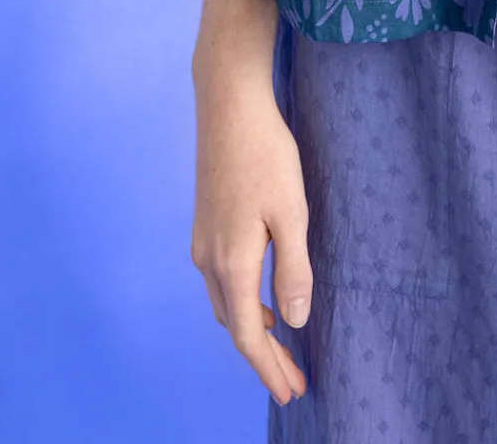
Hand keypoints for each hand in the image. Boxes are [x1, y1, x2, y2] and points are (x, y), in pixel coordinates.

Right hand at [191, 60, 312, 408]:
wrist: (229, 106)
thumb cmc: (266, 155)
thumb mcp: (291, 213)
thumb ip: (292, 270)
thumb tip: (293, 323)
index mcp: (232, 262)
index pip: (249, 334)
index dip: (269, 367)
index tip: (292, 391)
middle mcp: (209, 259)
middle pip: (235, 325)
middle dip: (263, 356)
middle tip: (293, 380)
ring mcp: (203, 241)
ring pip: (225, 304)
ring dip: (252, 330)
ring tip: (280, 347)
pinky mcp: (206, 223)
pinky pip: (222, 281)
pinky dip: (241, 303)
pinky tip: (262, 299)